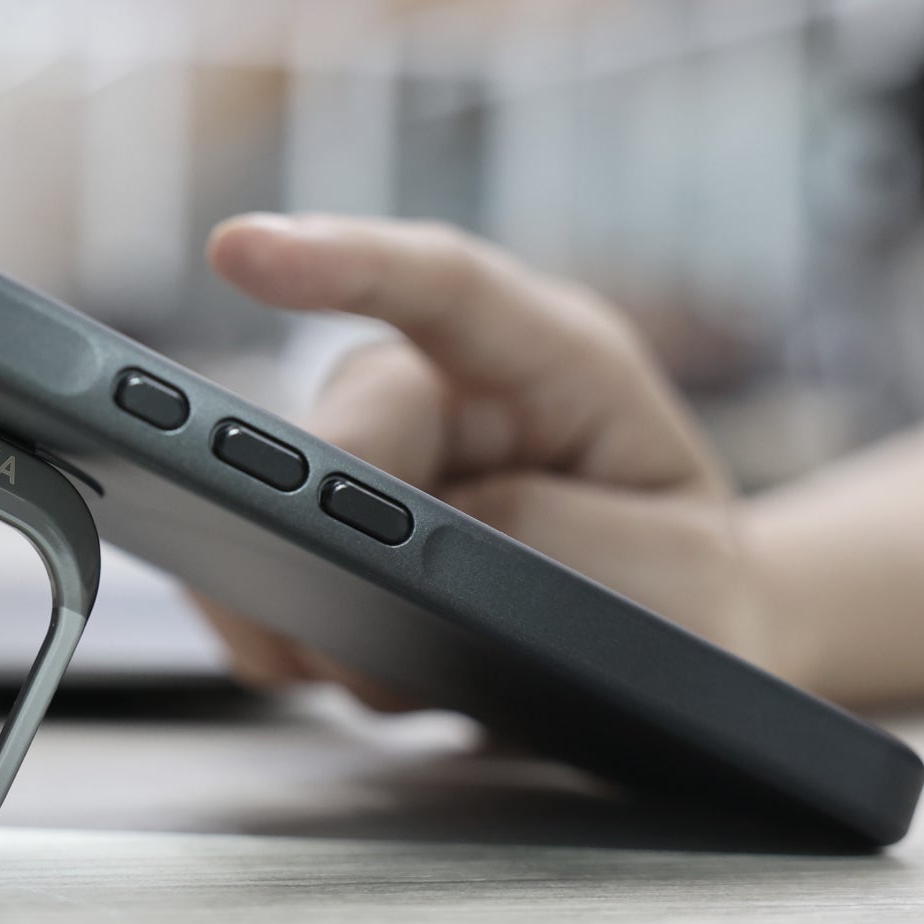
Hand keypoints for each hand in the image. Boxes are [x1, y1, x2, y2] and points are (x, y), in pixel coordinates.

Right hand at [195, 213, 784, 709]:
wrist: (671, 650)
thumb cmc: (684, 594)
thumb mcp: (673, 577)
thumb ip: (555, 538)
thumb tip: (414, 536)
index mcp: (562, 362)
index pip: (446, 287)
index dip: (341, 263)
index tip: (240, 252)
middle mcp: (456, 389)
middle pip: (347, 424)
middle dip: (327, 524)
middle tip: (351, 624)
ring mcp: (388, 454)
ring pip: (286, 500)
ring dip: (313, 597)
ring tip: (400, 671)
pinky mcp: (339, 524)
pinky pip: (263, 560)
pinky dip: (279, 627)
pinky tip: (328, 664)